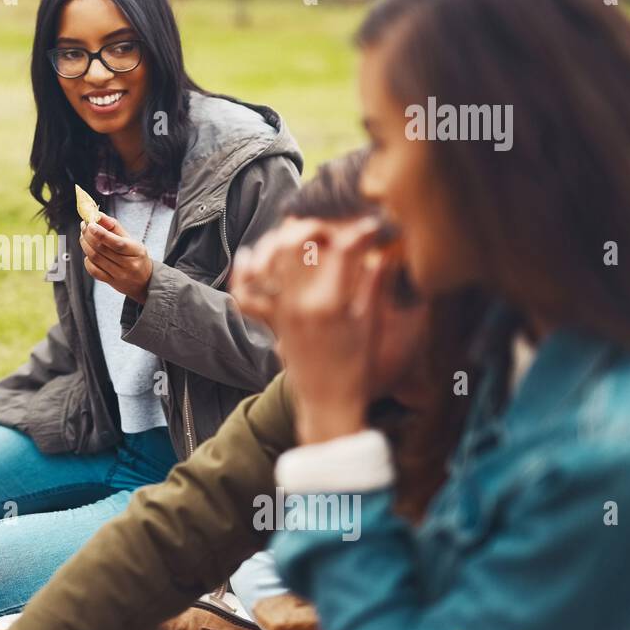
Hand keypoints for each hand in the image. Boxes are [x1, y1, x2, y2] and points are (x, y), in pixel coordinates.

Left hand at [79, 213, 153, 303]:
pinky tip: (88, 253)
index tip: (90, 224)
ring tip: (83, 236)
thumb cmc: (136, 256)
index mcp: (135, 251)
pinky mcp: (111, 282)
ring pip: (95, 259)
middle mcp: (128, 264)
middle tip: (84, 225)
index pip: (116, 242)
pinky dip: (87, 261)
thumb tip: (98, 215)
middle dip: (89, 235)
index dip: (101, 233)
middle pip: (102, 249)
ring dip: (85, 245)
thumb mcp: (131, 239)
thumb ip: (114, 226)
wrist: (145, 281)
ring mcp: (119, 275)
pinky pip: (94, 271)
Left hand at [230, 216, 389, 444]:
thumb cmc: (357, 368)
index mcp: (333, 303)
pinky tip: (251, 257)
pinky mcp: (271, 320)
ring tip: (299, 235)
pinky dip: (243, 274)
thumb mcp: (371, 324)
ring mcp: (281, 311)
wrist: (328, 404)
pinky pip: (246, 294)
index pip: (342, 248)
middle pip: (296, 243)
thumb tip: (386, 252)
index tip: (371, 227)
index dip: (358, 231)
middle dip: (314, 225)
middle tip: (330, 228)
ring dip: (280, 240)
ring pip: (269, 259)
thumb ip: (376, 284)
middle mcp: (301, 303)